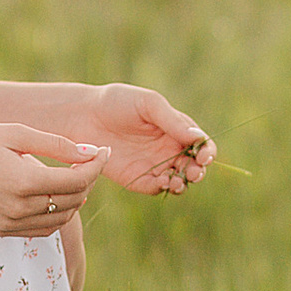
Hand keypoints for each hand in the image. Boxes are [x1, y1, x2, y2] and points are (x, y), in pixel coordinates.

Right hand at [0, 124, 106, 241]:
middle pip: (73, 201)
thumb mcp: (15, 133)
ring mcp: (9, 223)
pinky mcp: (1, 230)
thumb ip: (56, 145)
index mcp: (25, 181)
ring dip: (75, 200)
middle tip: (89, 160)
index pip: (78, 180)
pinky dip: (56, 215)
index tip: (103, 151)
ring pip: (61, 219)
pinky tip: (54, 195)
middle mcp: (19, 208)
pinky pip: (42, 229)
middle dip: (88, 180)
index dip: (96, 165)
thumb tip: (90, 152)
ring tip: (74, 177)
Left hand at [86, 85, 216, 196]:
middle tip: (194, 172)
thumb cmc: (118, 102)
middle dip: (198, 171)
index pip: (201, 144)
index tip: (204, 156)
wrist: (83, 116)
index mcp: (176, 129)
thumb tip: (198, 138)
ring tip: (177, 180)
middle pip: (193, 166)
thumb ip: (173, 121)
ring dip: (183, 183)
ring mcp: (154, 165)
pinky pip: (156, 188)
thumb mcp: (149, 105)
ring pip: (178, 180)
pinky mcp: (137, 178)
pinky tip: (163, 182)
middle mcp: (169, 149)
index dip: (207, 151)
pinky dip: (164, 188)